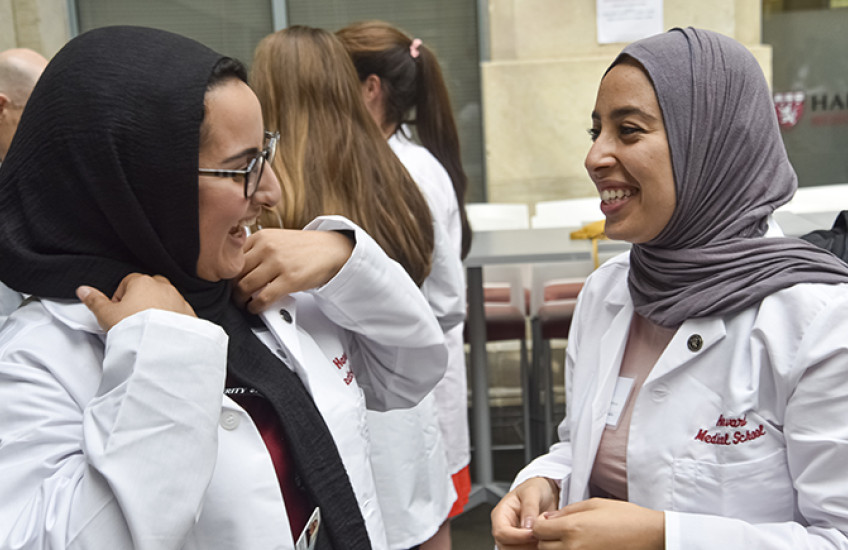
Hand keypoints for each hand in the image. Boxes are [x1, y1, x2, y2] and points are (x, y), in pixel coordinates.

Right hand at [77, 273, 195, 330]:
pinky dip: (171, 319)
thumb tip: (83, 290)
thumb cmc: (133, 328)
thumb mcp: (106, 314)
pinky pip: (179, 313)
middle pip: (149, 287)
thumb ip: (94, 300)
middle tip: (132, 318)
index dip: (120, 297)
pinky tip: (162, 332)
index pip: (128, 281)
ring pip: (166, 299)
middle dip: (141, 299)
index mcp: (143, 282)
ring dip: (157, 309)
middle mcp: (164, 287)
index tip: (118, 312)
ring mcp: (179, 300)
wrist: (160, 347)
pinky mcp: (189, 315)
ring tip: (146, 327)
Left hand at [233, 228, 353, 313]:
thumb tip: (237, 270)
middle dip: (231, 288)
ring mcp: (278, 263)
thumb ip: (257, 250)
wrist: (331, 250)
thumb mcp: (277, 239)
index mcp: (261, 237)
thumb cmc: (304, 248)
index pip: (232, 257)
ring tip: (243, 304)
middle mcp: (267, 248)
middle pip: (235, 273)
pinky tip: (255, 308)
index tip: (227, 283)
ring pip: (245, 286)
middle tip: (233, 296)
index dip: (226, 274)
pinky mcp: (289, 279)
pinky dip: (255, 307)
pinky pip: (262, 298)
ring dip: (240, 300)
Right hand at [492, 477, 559, 549]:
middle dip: (525, 545)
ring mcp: (513, 537)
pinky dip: (535, 548)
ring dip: (530, 548)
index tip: (533, 533)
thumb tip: (526, 526)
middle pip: (506, 546)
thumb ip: (529, 507)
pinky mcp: (523, 543)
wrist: (545, 492)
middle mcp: (504, 527)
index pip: (501, 532)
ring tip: (543, 536)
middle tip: (541, 536)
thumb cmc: (535, 489)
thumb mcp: (532, 492)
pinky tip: (544, 540)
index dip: (516, 536)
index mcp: (501, 514)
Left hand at [533, 498, 663, 549]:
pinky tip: (581, 546)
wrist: (650, 536)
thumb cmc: (625, 518)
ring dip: (557, 548)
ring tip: (572, 539)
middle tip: (561, 531)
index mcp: (572, 528)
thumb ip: (566, 511)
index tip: (548, 522)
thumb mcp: (593, 504)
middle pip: (543, 546)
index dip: (540, 524)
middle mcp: (573, 548)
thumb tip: (547, 518)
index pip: (537, 530)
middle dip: (546, 538)